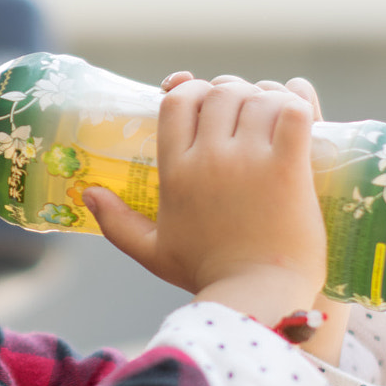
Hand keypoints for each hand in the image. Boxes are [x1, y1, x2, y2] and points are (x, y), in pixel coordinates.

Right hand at [83, 72, 327, 326]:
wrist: (258, 297)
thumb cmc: (207, 275)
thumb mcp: (152, 250)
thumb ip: (116, 222)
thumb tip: (88, 194)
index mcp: (175, 171)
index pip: (177, 101)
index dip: (192, 89)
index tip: (205, 99)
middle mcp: (208, 158)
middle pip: (219, 93)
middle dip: (234, 90)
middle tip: (247, 106)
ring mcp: (249, 161)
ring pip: (258, 97)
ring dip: (268, 97)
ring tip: (275, 111)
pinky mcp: (289, 169)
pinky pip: (293, 113)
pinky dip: (297, 103)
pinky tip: (297, 113)